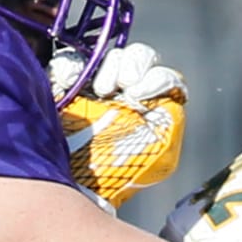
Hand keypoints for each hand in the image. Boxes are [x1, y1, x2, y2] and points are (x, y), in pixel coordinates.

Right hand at [52, 43, 187, 210]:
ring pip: (111, 55)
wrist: (74, 185)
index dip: (156, 78)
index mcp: (153, 107)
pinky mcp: (68, 85)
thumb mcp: (161, 156)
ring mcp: (98, 87)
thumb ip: (171, 122)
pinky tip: (73, 84)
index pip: (164, 77)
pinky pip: (72, 60)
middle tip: (124, 87)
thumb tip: (172, 98)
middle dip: (134, 65)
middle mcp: (128, 93)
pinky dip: (73, 66)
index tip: (139, 94)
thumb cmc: (120, 176)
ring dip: (110, 67)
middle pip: (140, 58)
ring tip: (101, 92)